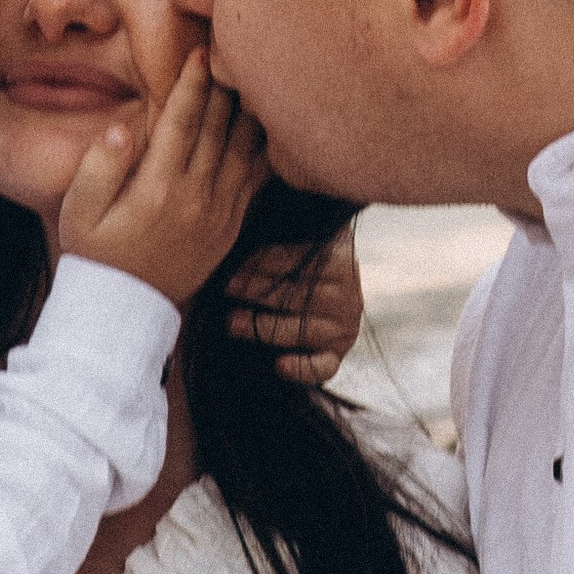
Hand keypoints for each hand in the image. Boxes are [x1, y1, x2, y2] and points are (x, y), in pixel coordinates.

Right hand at [57, 51, 265, 310]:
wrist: (125, 311)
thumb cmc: (94, 254)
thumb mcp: (78, 212)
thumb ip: (98, 167)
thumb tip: (121, 128)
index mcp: (157, 189)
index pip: (182, 122)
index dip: (194, 83)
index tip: (201, 52)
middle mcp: (196, 198)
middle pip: (219, 128)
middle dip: (226, 85)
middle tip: (234, 50)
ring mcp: (220, 214)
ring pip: (245, 151)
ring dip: (250, 112)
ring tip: (255, 77)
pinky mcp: (232, 227)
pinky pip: (256, 180)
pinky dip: (263, 148)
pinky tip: (265, 126)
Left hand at [226, 221, 360, 381]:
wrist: (327, 298)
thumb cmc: (297, 267)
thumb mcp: (297, 241)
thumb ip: (281, 227)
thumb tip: (248, 205)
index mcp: (338, 259)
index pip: (298, 261)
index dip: (262, 265)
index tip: (231, 271)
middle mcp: (347, 294)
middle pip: (297, 294)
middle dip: (257, 292)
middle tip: (226, 290)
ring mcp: (344, 327)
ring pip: (302, 330)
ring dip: (264, 328)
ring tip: (232, 324)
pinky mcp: (337, 354)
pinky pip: (322, 366)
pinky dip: (302, 368)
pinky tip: (279, 366)